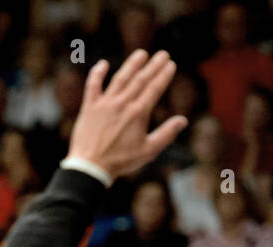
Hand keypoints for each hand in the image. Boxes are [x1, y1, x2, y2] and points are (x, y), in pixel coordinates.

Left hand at [66, 50, 187, 181]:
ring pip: (120, 78)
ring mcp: (105, 103)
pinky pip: (93, 85)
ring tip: (141, 54)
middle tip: (162, 54)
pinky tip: (103, 64)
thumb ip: (166, 134)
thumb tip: (183, 121)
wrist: (91, 167)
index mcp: (138, 113)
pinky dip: (97, 73)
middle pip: (140, 79)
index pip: (154, 88)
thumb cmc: (121, 161)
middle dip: (153, 65)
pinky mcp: (89, 107)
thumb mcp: (148, 151)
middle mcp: (122, 104)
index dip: (163, 75)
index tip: (170, 64)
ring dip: (132, 65)